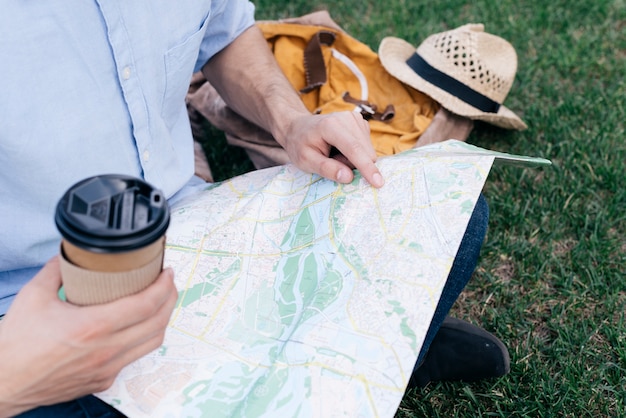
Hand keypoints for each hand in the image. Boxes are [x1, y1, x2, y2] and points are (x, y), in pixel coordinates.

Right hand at [0, 257, 177, 415]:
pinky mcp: (104, 380)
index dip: (163, 286)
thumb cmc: (16, 344)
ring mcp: (107, 368)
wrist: (3, 383)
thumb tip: (71, 252)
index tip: (167, 272)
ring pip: (152, 343)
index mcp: (93, 326)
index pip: (146, 304)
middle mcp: (106, 350)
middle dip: (170, 298)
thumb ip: (57, 269)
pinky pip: (134, 357)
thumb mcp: (34, 296)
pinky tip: (138, 326)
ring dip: (162, 320)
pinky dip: (143, 338)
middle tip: (168, 282)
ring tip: (160, 302)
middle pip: (158, 322)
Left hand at [281, 111, 384, 187]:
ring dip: (353, 160)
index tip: (378, 183)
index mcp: (331, 126)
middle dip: (353, 165)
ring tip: (334, 154)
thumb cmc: (300, 145)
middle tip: (331, 161)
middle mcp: (347, 119)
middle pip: (365, 153)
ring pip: (368, 152)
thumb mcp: (305, 161)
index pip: (354, 149)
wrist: (299, 127)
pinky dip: (355, 154)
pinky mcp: (361, 123)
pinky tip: (340, 149)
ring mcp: (356, 119)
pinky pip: (366, 148)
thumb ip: (326, 169)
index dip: (366, 167)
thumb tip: (349, 177)